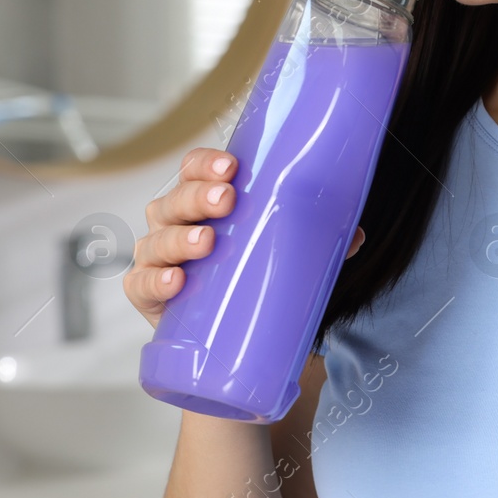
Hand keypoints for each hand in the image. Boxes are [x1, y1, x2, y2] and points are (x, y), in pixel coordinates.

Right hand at [125, 147, 365, 327]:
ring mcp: (156, 258)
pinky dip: (154, 282)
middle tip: (226, 200)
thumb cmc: (252, 273)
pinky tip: (175, 281)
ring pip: (156, 239)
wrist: (229, 334)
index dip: (207, 164)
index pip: (194, 169)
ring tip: (206, 242)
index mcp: (202, 202)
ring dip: (179, 238)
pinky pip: (140, 285)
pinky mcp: (147, 297)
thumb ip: (318, 242)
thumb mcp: (284, 251)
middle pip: (173, 200)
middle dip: (198, 196)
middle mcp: (173, 223)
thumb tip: (357, 236)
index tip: (232, 168)